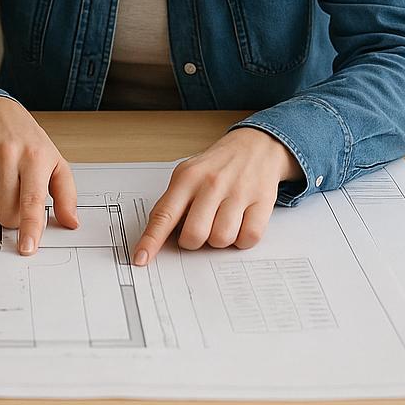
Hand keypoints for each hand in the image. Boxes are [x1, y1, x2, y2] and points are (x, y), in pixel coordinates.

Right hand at [0, 95, 78, 255]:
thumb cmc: (29, 144)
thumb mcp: (56, 164)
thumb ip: (66, 196)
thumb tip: (71, 222)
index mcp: (35, 157)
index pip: (31, 201)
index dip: (29, 228)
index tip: (26, 248)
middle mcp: (7, 155)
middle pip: (6, 212)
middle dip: (13, 217)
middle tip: (17, 199)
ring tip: (3, 190)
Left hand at [131, 127, 302, 263]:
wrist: (256, 146)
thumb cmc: (216, 166)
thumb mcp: (188, 175)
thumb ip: (173, 203)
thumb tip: (158, 239)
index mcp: (187, 177)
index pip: (164, 215)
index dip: (151, 240)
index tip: (141, 258)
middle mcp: (211, 183)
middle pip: (194, 235)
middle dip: (193, 241)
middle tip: (199, 228)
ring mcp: (238, 192)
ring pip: (221, 240)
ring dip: (219, 239)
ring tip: (221, 221)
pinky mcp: (262, 201)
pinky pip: (248, 238)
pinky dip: (242, 239)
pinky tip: (240, 223)